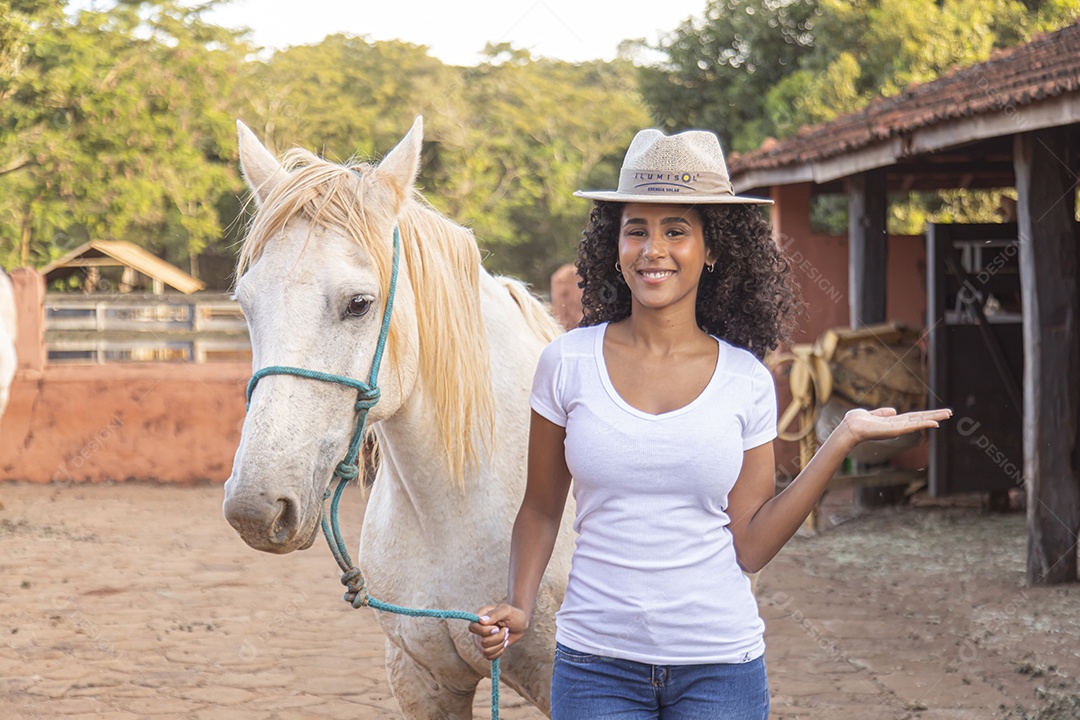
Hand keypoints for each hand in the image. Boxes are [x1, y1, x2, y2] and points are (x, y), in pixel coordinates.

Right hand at [469, 604, 528, 660]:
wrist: (520, 624)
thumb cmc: (513, 614)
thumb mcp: (506, 611)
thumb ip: (494, 614)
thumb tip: (481, 620)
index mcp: (480, 616)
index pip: (473, 627)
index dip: (484, 631)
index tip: (497, 628)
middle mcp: (478, 629)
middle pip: (482, 642)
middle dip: (498, 638)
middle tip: (506, 630)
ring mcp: (481, 640)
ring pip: (486, 651)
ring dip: (500, 644)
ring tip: (505, 636)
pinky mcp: (486, 648)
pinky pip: (489, 656)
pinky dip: (499, 651)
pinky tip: (503, 643)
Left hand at [837, 407, 952, 447]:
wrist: (850, 428)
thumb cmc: (857, 422)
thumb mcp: (871, 414)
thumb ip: (882, 412)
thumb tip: (894, 410)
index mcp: (893, 421)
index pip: (914, 417)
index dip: (926, 414)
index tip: (939, 412)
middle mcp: (898, 425)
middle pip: (920, 419)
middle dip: (935, 416)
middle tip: (950, 413)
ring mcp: (898, 428)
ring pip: (920, 422)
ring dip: (934, 418)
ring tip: (948, 415)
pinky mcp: (895, 430)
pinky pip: (912, 426)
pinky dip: (924, 424)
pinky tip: (935, 422)